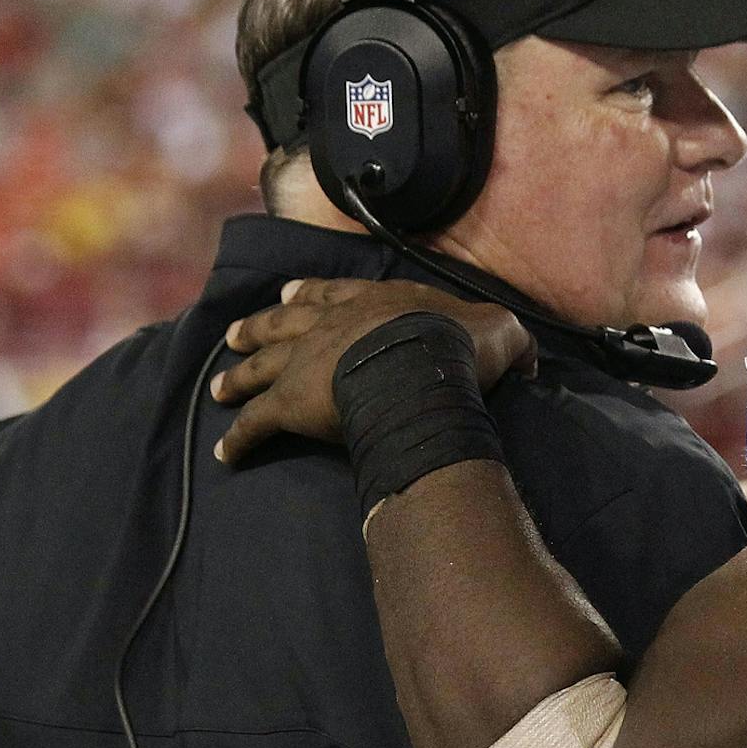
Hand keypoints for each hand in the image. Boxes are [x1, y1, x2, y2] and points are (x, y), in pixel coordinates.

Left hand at [211, 277, 535, 463]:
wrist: (420, 368)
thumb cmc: (456, 345)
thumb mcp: (497, 330)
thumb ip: (508, 339)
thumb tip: (529, 356)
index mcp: (371, 302)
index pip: (330, 294)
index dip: (307, 296)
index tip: (285, 295)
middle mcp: (328, 325)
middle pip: (281, 325)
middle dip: (257, 331)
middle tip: (234, 338)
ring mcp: (304, 361)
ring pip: (259, 369)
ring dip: (237, 378)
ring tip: (217, 387)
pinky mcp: (290, 403)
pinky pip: (256, 424)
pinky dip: (239, 439)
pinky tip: (225, 454)